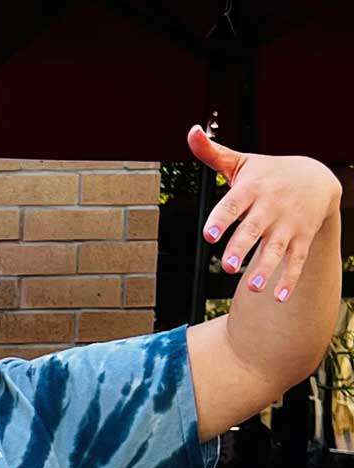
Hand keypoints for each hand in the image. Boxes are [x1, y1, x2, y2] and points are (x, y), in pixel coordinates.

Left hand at [189, 125, 342, 301]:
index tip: (208, 235)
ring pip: (276, 249)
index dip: (220, 219)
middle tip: (228, 266)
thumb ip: (212, 152)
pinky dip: (289, 279)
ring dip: (265, 269)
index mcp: (250, 189)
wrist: (316, 176)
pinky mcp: (303, 238)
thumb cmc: (267, 172)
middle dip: (241, 248)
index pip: (233, 205)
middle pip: (253, 230)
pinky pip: (296, 261)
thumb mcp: (240, 161)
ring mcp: (288, 225)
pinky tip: (279, 297)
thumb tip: (191, 130)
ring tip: (251, 287)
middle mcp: (270, 208)